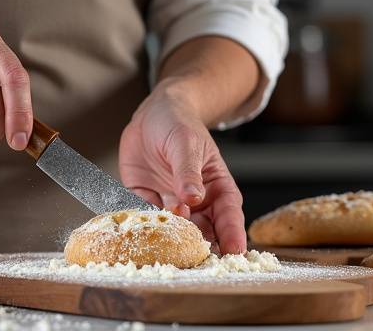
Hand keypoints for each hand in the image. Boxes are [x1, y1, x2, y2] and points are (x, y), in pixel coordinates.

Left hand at [119, 80, 246, 253]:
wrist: (151, 114)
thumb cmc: (179, 123)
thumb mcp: (186, 143)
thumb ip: (188, 172)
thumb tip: (194, 198)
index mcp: (217, 188)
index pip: (229, 215)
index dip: (232, 234)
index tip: (234, 252)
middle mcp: (196, 202)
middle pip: (203, 232)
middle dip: (200, 247)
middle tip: (196, 259)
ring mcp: (170, 203)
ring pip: (174, 231)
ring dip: (170, 240)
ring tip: (165, 245)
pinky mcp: (144, 200)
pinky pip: (144, 218)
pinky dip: (143, 225)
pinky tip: (139, 228)